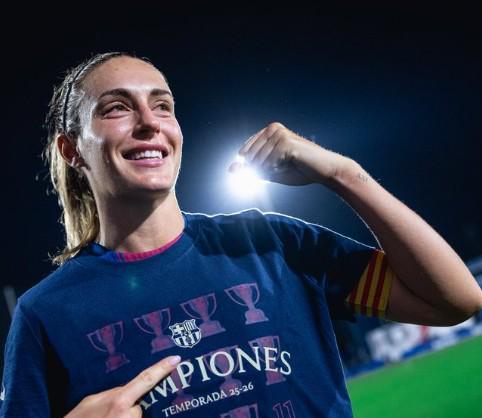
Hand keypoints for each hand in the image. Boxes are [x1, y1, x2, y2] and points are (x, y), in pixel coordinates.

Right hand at [64, 355, 180, 417]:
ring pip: (136, 417)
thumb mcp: (90, 402)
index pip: (146, 379)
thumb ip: (111, 393)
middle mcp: (130, 415)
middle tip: (112, 413)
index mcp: (120, 401)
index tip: (176, 359)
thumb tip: (126, 389)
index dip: (162, 368)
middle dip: (131, 406)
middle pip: (140, 404)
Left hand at [228, 122, 350, 185]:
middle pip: (249, 158)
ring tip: (289, 165)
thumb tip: (230, 169)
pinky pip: (269, 163)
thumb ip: (251, 169)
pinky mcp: (286, 143)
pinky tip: (291, 164)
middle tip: (281, 169)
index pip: (244, 151)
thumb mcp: (270, 171)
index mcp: (268, 132)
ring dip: (271, 170)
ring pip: (259, 162)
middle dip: (261, 170)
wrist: (325, 171)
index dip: (250, 166)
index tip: (265, 172)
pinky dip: (277, 170)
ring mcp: (279, 134)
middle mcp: (272, 128)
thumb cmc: (299, 170)